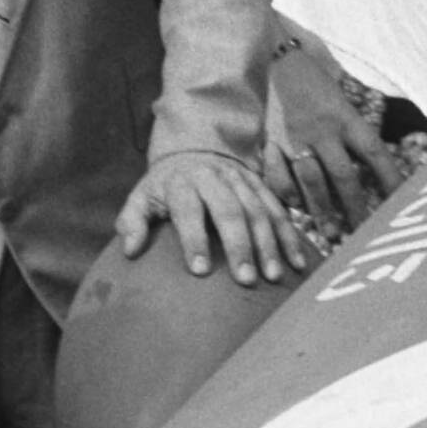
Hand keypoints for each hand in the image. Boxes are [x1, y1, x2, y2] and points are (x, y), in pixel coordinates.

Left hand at [118, 149, 315, 286]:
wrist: (193, 148)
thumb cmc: (164, 186)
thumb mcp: (141, 197)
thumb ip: (133, 221)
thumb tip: (130, 250)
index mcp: (182, 183)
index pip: (188, 210)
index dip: (194, 239)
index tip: (200, 270)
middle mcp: (213, 178)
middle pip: (229, 210)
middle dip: (239, 245)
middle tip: (245, 279)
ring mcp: (239, 179)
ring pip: (257, 209)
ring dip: (268, 243)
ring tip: (272, 275)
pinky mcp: (258, 183)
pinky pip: (277, 208)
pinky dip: (288, 235)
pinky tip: (296, 261)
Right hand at [268, 39, 405, 242]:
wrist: (275, 55)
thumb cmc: (314, 82)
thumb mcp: (340, 100)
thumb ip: (352, 131)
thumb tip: (372, 166)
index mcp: (345, 116)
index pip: (374, 152)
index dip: (390, 179)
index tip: (399, 204)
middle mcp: (322, 129)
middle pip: (343, 175)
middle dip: (354, 207)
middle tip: (362, 233)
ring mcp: (294, 136)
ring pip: (311, 180)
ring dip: (321, 210)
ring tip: (330, 233)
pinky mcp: (269, 140)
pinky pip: (277, 175)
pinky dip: (286, 195)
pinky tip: (294, 208)